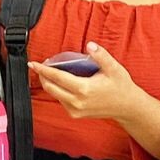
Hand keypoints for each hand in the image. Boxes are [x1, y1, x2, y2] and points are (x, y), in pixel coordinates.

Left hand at [29, 41, 145, 124]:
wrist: (126, 106)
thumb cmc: (120, 86)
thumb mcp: (113, 68)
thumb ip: (101, 55)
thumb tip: (89, 45)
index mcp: (84, 89)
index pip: (57, 77)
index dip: (43, 70)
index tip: (33, 64)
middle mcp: (76, 101)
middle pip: (50, 87)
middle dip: (43, 76)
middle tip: (42, 65)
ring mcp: (74, 110)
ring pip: (54, 95)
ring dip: (50, 83)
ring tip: (51, 72)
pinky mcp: (74, 114)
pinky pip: (60, 100)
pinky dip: (58, 90)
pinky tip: (62, 82)